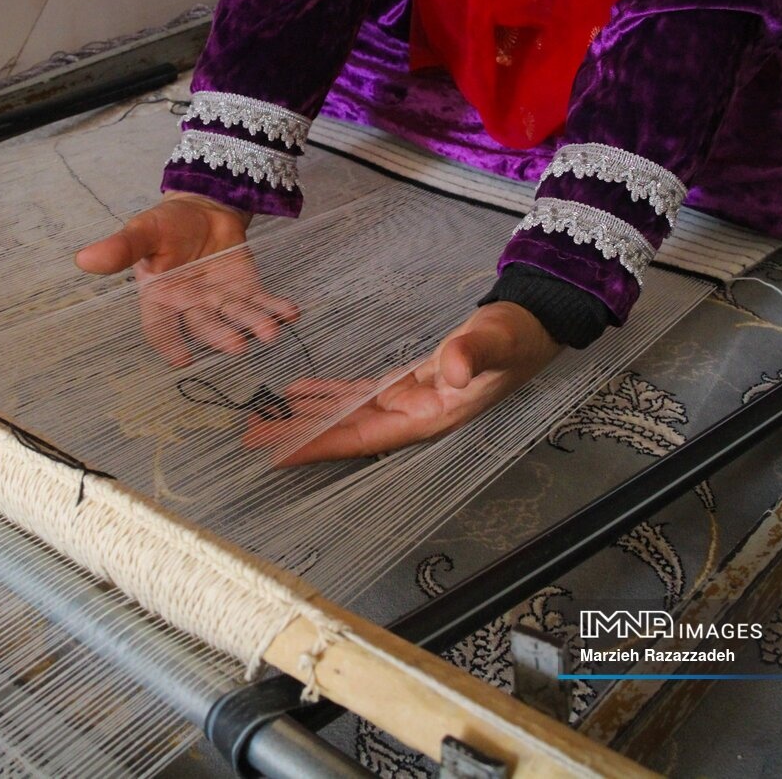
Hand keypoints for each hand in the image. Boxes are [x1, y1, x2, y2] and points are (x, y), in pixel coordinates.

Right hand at [75, 191, 297, 365]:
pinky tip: (291, 313)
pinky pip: (262, 303)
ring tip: (271, 331)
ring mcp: (222, 301)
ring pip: (238, 317)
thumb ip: (120, 249)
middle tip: (238, 344)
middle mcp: (192, 307)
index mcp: (161, 299)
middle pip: (206, 327)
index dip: (170, 344)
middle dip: (222, 336)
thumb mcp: (142, 232)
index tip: (182, 359)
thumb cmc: (166, 225)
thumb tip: (82, 260)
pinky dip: (276, 309)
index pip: (161, 328)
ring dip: (255, 325)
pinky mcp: (247, 289)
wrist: (201, 208)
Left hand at [242, 301, 561, 464]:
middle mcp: (413, 417)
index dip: (322, 447)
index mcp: (430, 417)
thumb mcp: (495, 342)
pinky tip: (297, 392)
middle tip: (252, 437)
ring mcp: (408, 402)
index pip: (364, 438)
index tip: (280, 454)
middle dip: (299, 437)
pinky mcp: (406, 384)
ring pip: (346, 415)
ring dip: (305, 418)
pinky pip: (357, 394)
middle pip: (346, 433)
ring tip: (263, 420)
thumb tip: (454, 372)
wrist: (529, 327)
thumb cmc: (514, 338)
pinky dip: (327, 394)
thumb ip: (473, 356)